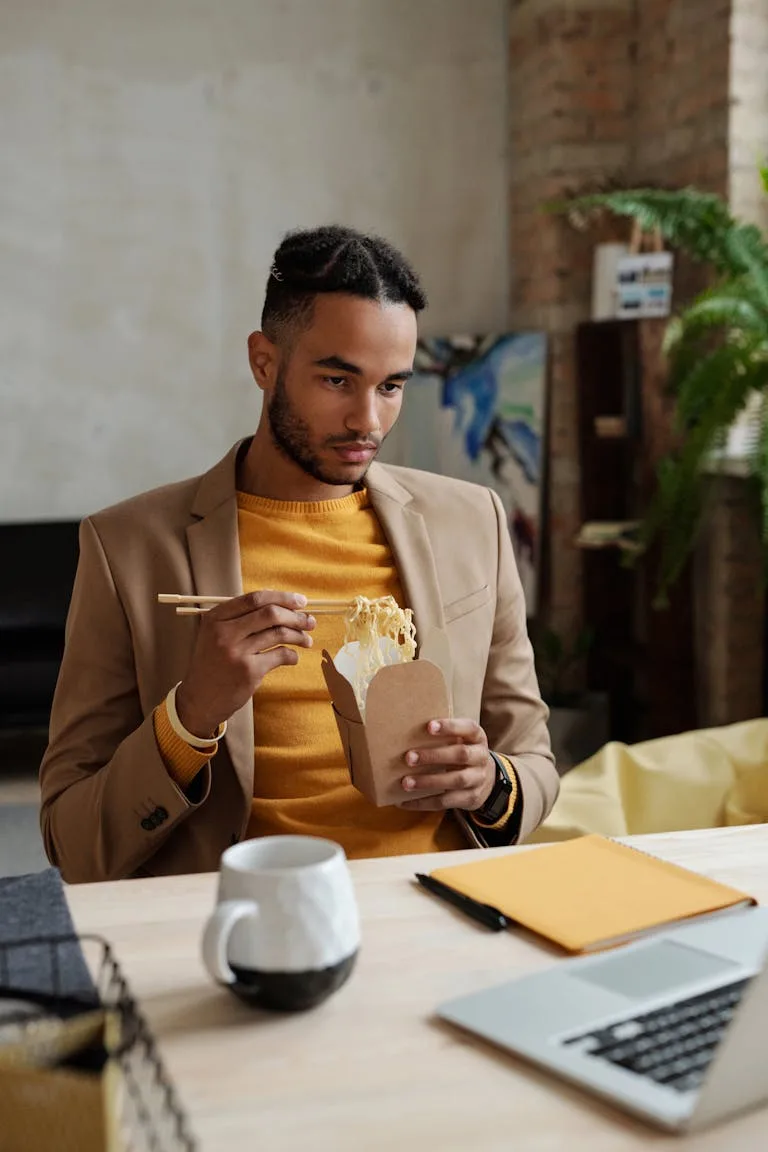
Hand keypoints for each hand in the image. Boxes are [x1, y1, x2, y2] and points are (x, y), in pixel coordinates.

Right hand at [175, 590, 314, 736]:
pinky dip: (292, 655)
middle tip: (310, 621)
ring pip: (279, 633)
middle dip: (296, 616)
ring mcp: (237, 652)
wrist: (199, 699)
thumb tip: (279, 601)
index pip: (254, 599)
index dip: (282, 597)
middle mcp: (224, 632)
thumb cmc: (213, 664)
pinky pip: (280, 656)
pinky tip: (293, 657)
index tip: (300, 601)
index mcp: (215, 618)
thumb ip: (239, 618)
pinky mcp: (249, 671)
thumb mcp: (215, 635)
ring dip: (299, 635)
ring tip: (307, 639)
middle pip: (270, 613)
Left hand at [397, 719, 495, 811]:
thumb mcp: (461, 739)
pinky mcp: (471, 798)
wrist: (487, 779)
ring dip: (428, 781)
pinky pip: (446, 801)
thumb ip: (442, 736)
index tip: (428, 726)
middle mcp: (481, 757)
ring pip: (455, 780)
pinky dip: (424, 802)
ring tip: (406, 782)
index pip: (469, 728)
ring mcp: (478, 779)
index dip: (450, 727)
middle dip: (434, 756)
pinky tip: (406, 802)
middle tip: (409, 757)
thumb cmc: (462, 752)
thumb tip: (405, 732)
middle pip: (461, 755)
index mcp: (477, 737)